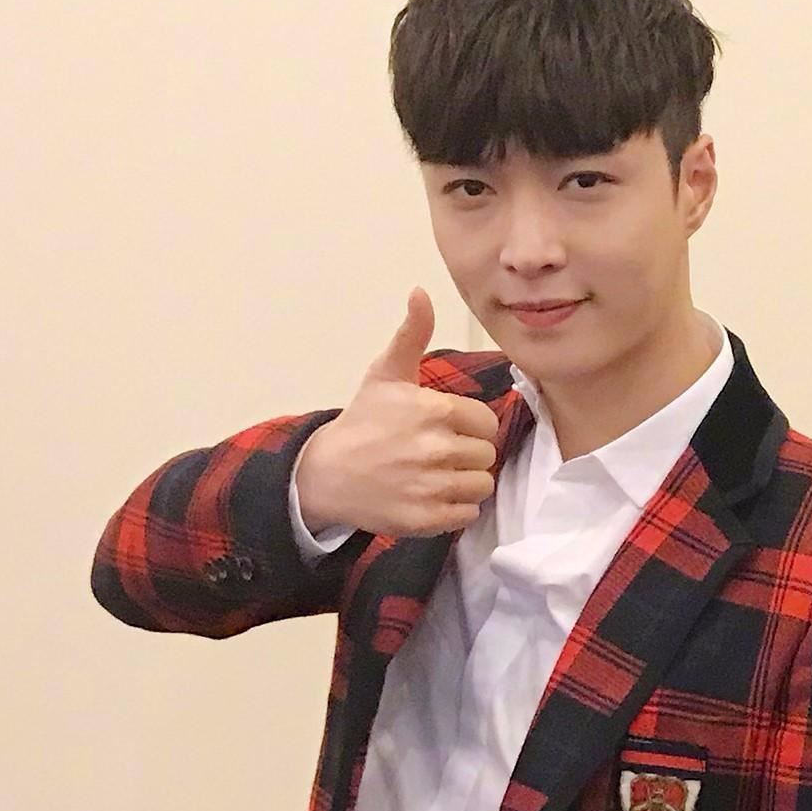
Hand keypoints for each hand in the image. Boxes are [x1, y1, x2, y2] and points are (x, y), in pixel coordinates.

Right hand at [292, 289, 500, 538]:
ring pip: (481, 486)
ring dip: (464, 482)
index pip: (485, 422)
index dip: (470, 426)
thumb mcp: (386, 374)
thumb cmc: (363, 421)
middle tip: (439, 452)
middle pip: (486, 455)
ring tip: (436, 474)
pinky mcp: (424, 519)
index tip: (448, 428)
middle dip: (468, 454)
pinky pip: (468, 515)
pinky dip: (455, 509)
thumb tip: (420, 291)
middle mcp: (435, 449)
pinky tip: (431, 496)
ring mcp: (430, 486)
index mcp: (434, 411)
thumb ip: (412, 334)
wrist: (325, 474)